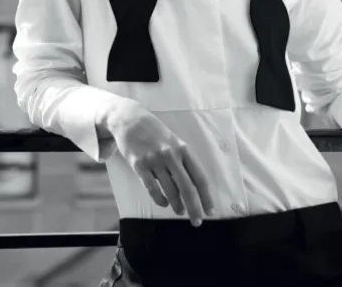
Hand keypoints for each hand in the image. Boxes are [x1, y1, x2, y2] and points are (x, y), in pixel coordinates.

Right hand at [105, 100, 214, 225]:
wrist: (130, 120)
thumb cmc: (156, 133)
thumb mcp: (174, 142)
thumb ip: (183, 161)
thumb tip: (193, 186)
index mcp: (184, 149)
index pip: (199, 177)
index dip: (206, 196)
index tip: (211, 211)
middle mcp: (171, 155)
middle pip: (187, 188)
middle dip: (194, 208)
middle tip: (197, 221)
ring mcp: (155, 160)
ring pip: (170, 191)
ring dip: (177, 205)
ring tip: (180, 211)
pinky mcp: (139, 165)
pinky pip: (152, 188)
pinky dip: (160, 199)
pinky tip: (164, 203)